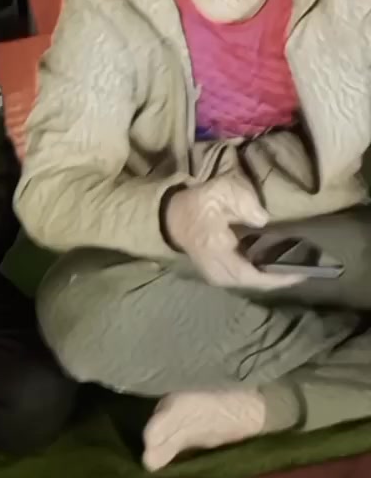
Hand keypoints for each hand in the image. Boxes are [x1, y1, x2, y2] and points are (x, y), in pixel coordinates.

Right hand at [165, 173, 305, 291]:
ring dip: (270, 277)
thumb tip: (264, 221)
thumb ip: (244, 204)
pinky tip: (273, 263)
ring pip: (250, 283)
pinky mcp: (217, 274)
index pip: (254, 275)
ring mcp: (216, 276)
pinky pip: (244, 279)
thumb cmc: (197, 204)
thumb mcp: (220, 193)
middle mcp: (218, 272)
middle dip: (280, 277)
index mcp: (219, 253)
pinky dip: (260, 274)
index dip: (280, 277)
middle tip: (305, 266)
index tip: (303, 272)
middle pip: (255, 283)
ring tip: (293, 265)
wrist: (172, 216)